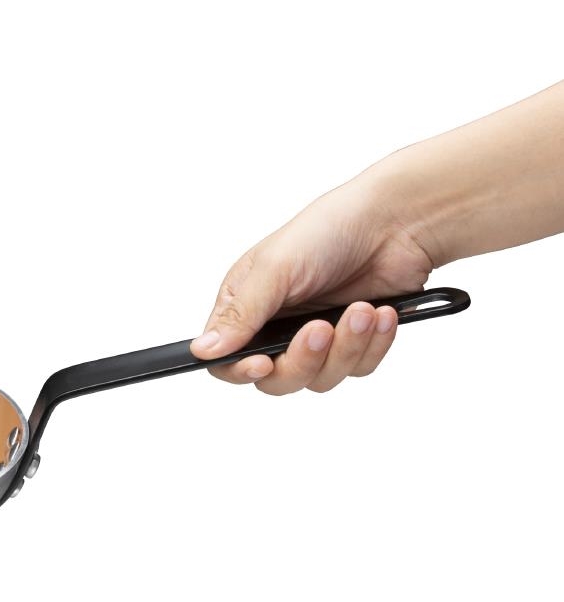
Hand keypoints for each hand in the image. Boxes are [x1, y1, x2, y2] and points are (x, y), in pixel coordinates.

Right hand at [191, 175, 433, 393]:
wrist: (398, 221)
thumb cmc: (331, 228)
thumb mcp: (275, 268)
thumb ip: (240, 315)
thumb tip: (203, 351)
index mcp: (247, 306)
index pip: (226, 361)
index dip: (241, 370)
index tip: (263, 363)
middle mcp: (277, 327)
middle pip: (275, 380)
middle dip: (302, 360)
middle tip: (321, 329)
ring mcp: (317, 338)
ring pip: (320, 379)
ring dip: (345, 348)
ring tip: (361, 311)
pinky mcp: (354, 343)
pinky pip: (357, 369)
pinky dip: (372, 344)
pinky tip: (380, 314)